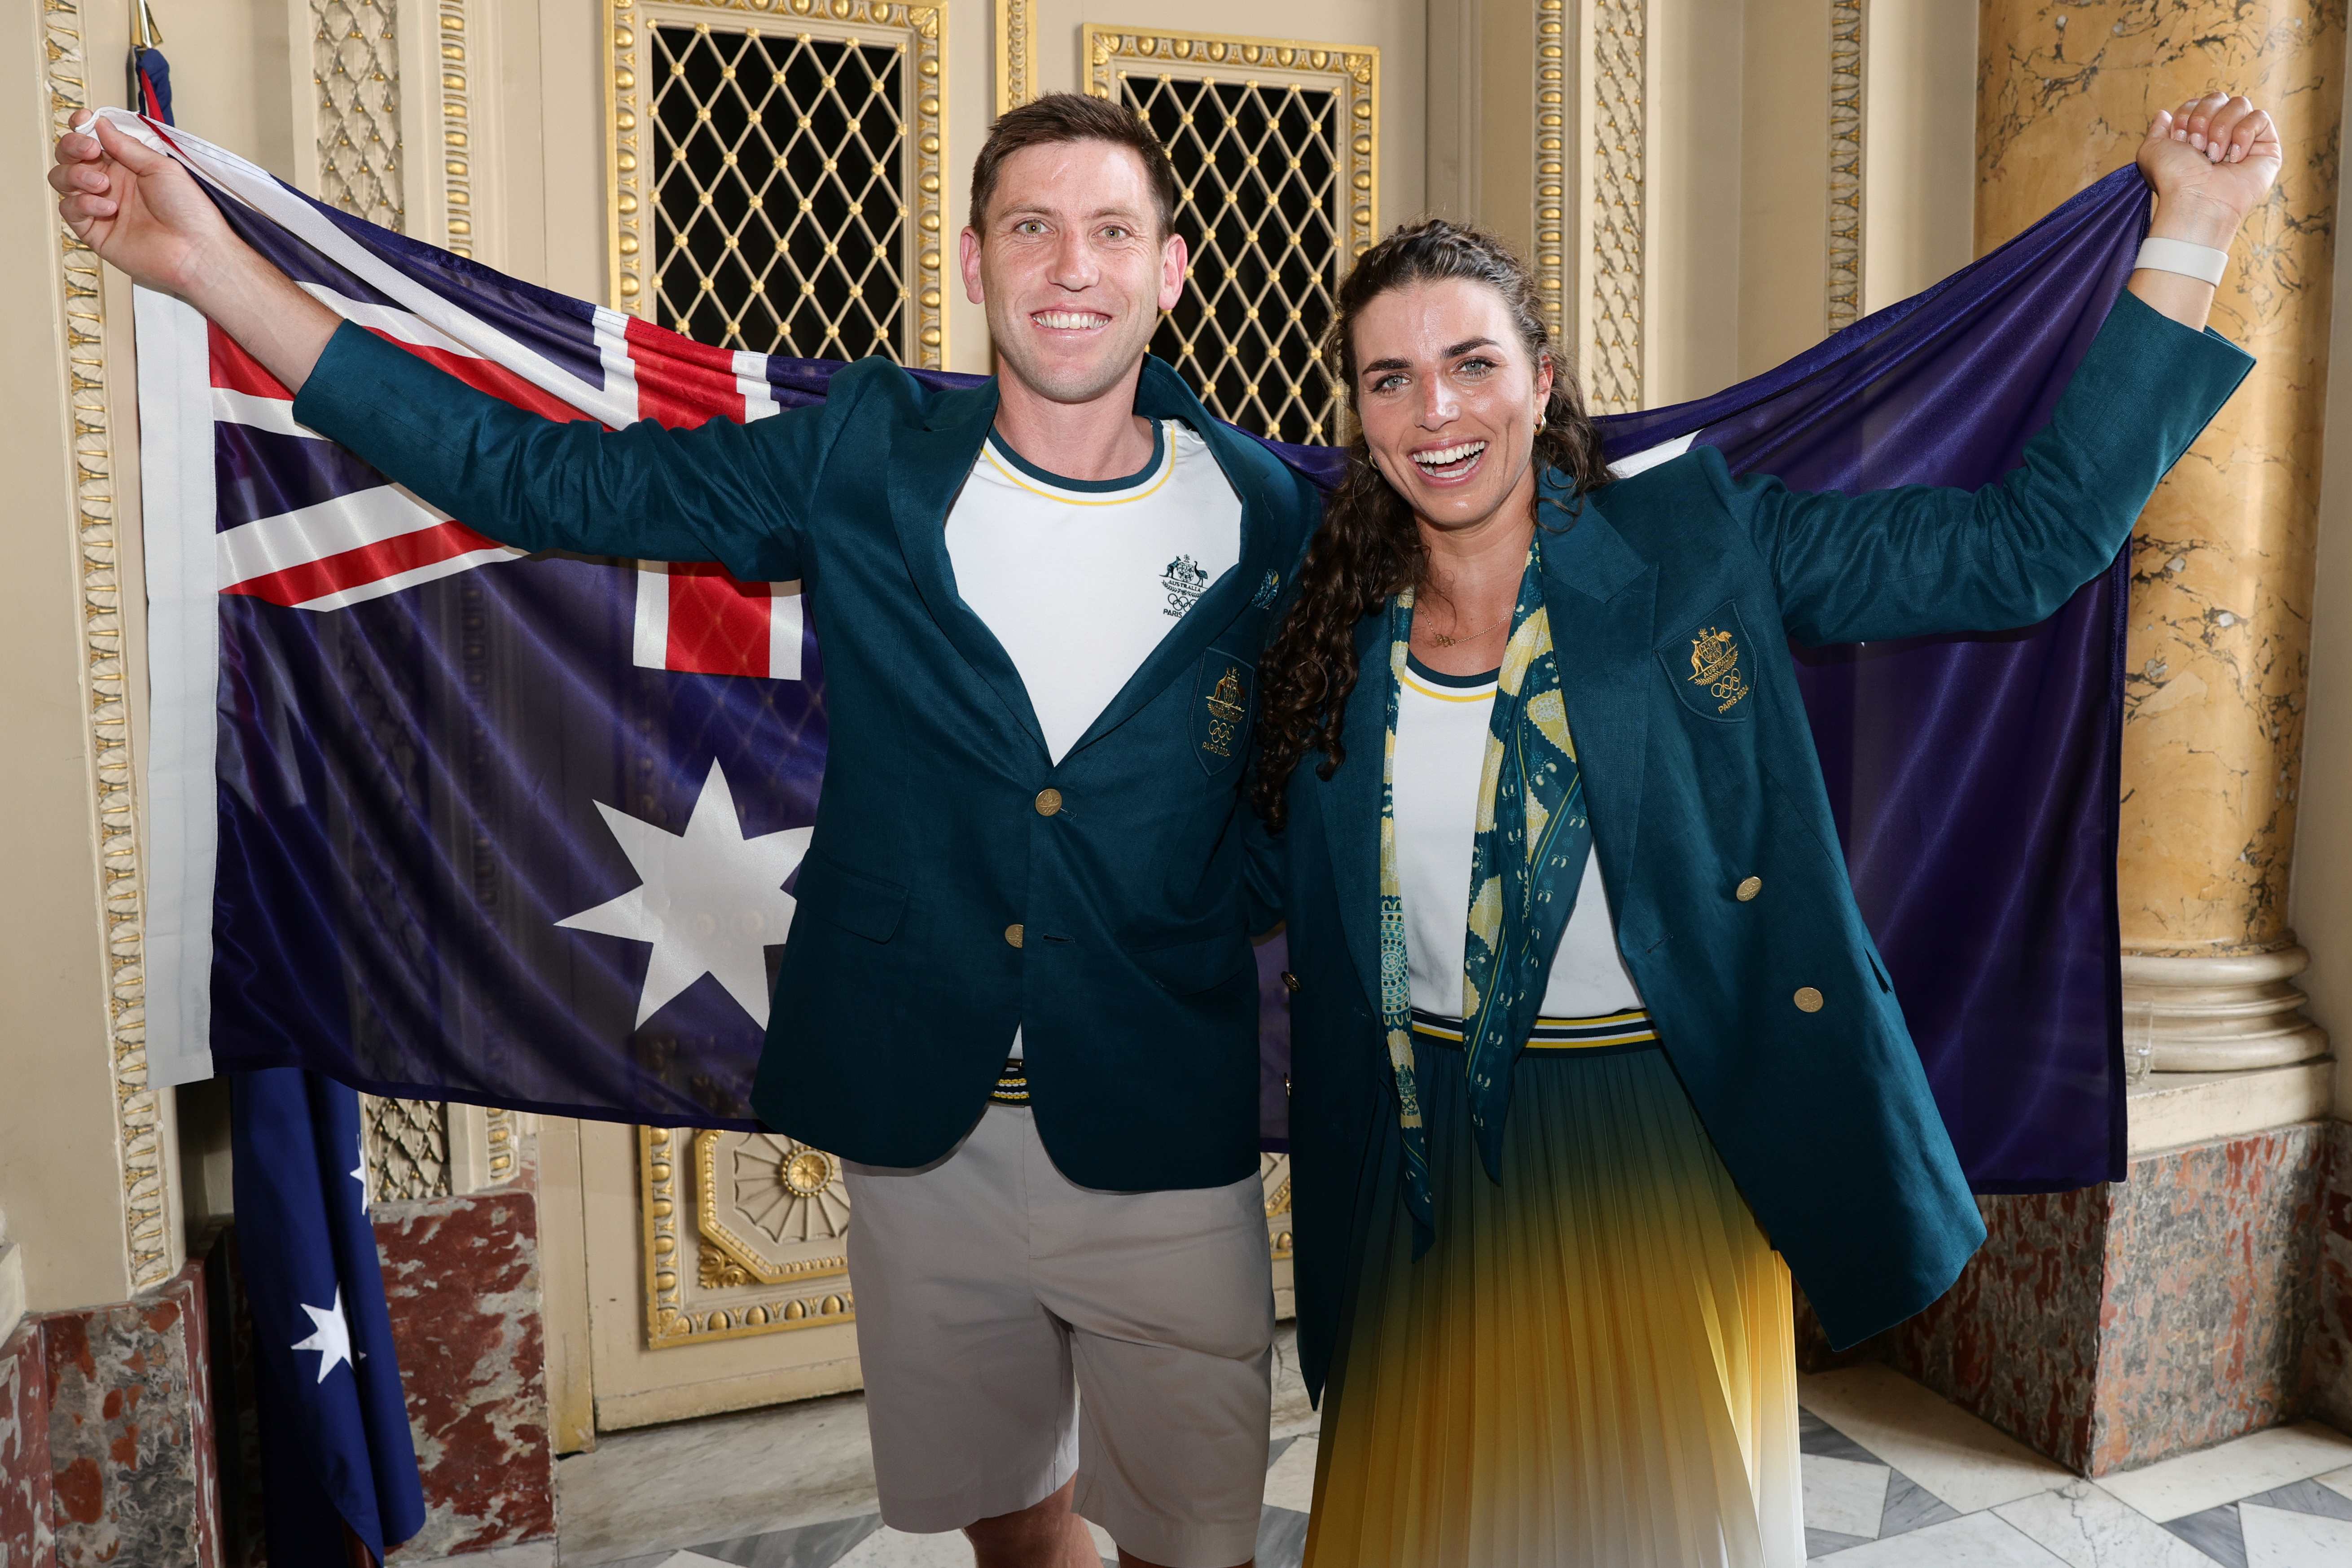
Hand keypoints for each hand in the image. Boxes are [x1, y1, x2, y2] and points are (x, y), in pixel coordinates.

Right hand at [49, 111, 234, 298]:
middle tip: (91, 151)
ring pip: (62, 180)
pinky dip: (83, 204)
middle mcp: (109, 183)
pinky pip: (70, 210)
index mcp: (126, 165)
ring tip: (104, 184)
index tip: (83, 121)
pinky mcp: (94, 231)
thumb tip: (100, 124)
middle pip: (69, 157)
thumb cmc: (189, 210)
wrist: (195, 250)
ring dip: (76, 175)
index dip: (81, 128)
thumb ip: (128, 147)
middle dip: (73, 147)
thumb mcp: (161, 168)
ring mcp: (99, 206)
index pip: (91, 140)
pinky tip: (109, 209)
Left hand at [2136, 93, 2281, 247]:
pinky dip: (2243, 134)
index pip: (2196, 102)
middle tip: (2197, 148)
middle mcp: (2220, 133)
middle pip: (2218, 97)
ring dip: (2221, 128)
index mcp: (2195, 133)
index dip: (2185, 116)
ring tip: (2214, 156)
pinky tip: (2234, 158)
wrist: (2196, 199)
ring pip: (2240, 103)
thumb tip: (2163, 113)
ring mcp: (2245, 139)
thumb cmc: (2174, 179)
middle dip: (2203, 119)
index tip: (2179, 141)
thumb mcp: (2151, 151)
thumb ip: (2156, 130)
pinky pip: (2260, 117)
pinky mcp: (2267, 146)